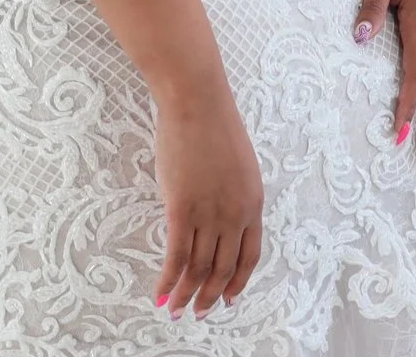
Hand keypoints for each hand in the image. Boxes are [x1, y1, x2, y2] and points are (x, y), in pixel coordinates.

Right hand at [150, 84, 264, 320]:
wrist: (197, 103)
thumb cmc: (214, 125)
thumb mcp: (238, 166)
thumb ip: (232, 195)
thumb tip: (217, 218)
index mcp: (253, 204)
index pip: (249, 256)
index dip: (237, 281)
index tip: (228, 298)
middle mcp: (235, 215)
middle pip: (223, 268)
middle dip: (210, 296)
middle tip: (198, 313)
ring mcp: (209, 214)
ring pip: (199, 268)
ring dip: (187, 294)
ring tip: (176, 310)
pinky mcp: (181, 209)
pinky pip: (176, 255)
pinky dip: (169, 279)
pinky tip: (161, 293)